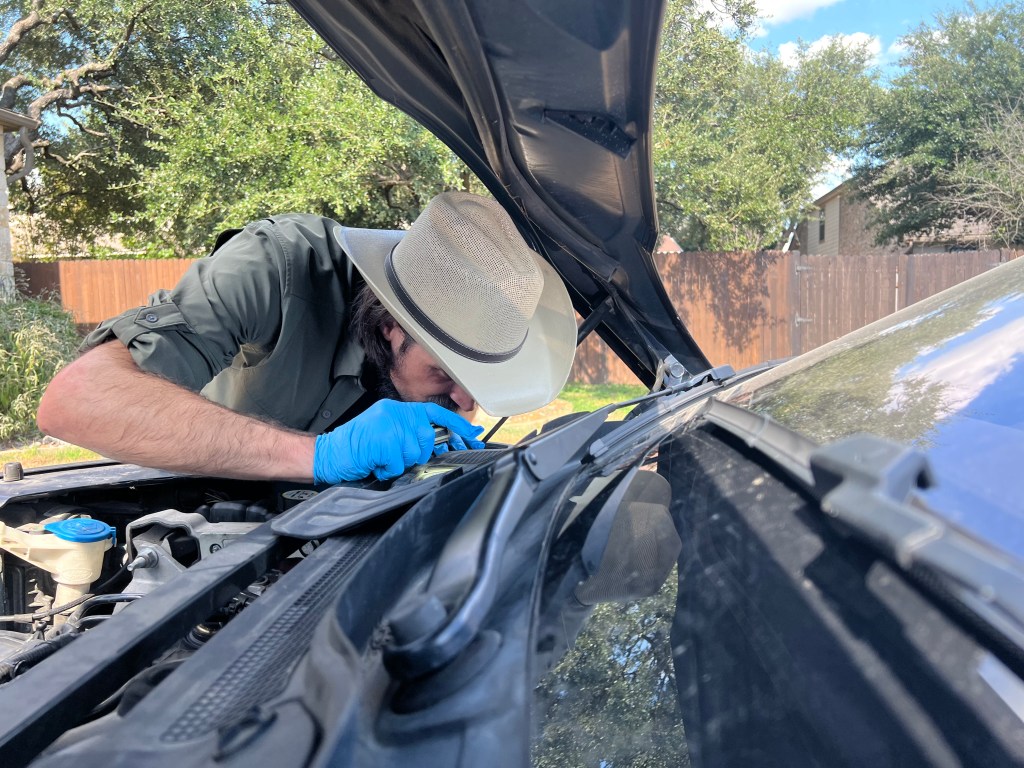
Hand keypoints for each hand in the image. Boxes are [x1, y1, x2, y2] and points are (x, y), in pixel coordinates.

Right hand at [313, 399, 484, 482]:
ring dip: (398, 464)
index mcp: (397, 409)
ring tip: (380, 459)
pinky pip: (399, 465)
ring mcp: (389, 426)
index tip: (474, 433)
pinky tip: (375, 464)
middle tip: (394, 456)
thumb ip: (408, 432)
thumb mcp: (384, 431)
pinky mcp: (383, 442)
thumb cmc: (355, 447)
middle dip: (415, 454)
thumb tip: (437, 444)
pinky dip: (388, 470)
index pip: (435, 413)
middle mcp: (395, 413)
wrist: (327, 453)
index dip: (457, 424)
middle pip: (427, 438)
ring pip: (414, 454)